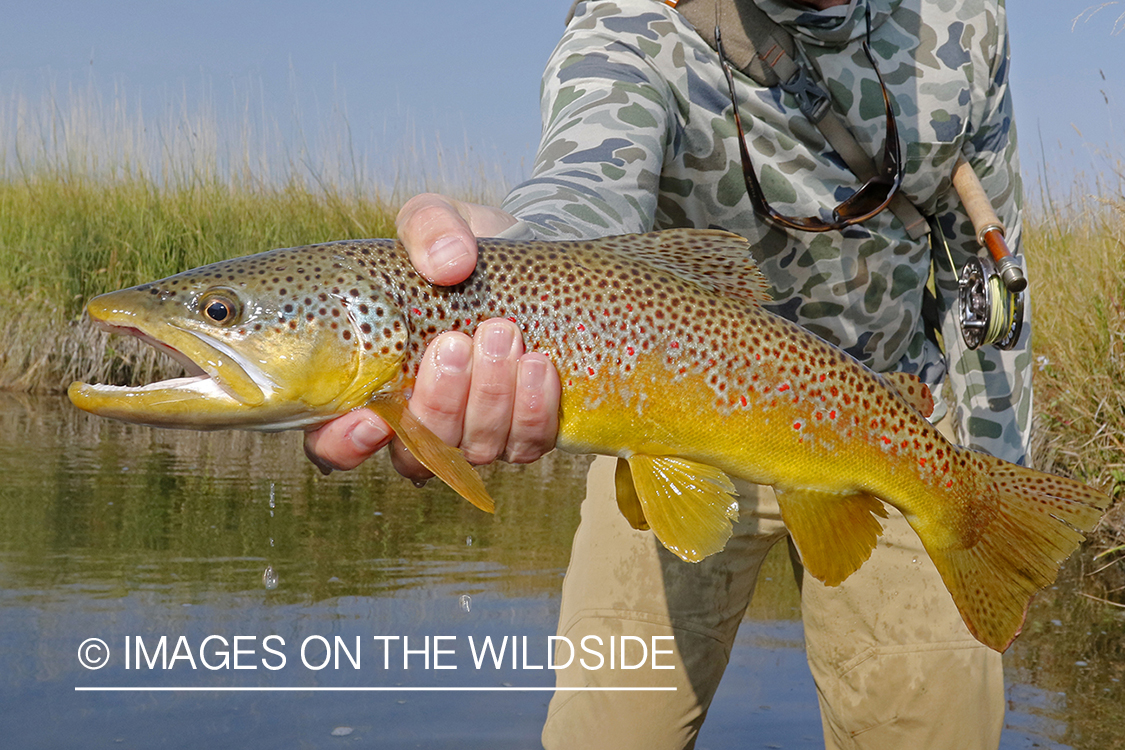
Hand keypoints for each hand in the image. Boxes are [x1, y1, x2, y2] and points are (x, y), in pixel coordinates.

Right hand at [303, 194, 561, 480]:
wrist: (530, 262)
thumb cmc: (463, 249)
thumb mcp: (437, 220)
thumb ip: (429, 228)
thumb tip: (450, 262)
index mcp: (372, 383)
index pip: (337, 444)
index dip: (347, 444)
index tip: (374, 418)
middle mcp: (420, 422)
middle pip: (418, 453)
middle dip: (441, 403)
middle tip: (458, 343)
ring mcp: (475, 434)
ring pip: (476, 449)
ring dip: (490, 397)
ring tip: (502, 335)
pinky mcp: (525, 432)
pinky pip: (528, 443)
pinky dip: (532, 407)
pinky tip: (537, 364)